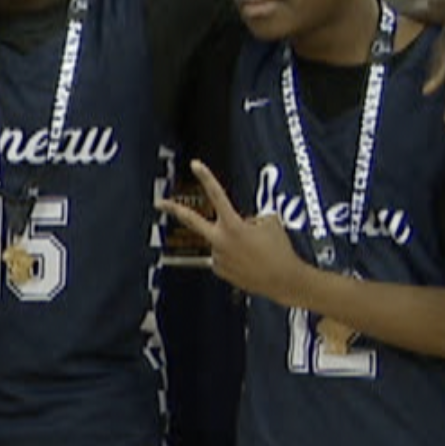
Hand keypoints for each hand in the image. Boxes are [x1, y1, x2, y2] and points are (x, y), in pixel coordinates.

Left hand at [157, 159, 303, 303]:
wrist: (284, 280)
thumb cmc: (279, 250)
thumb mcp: (270, 222)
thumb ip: (250, 217)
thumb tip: (241, 221)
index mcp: (233, 225)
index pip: (217, 195)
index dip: (206, 177)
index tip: (195, 165)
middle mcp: (220, 240)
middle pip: (192, 220)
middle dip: (174, 210)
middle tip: (160, 203)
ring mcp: (218, 256)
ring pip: (220, 240)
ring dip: (232, 241)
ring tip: (254, 251)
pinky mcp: (219, 270)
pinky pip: (224, 255)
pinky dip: (234, 256)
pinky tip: (248, 261)